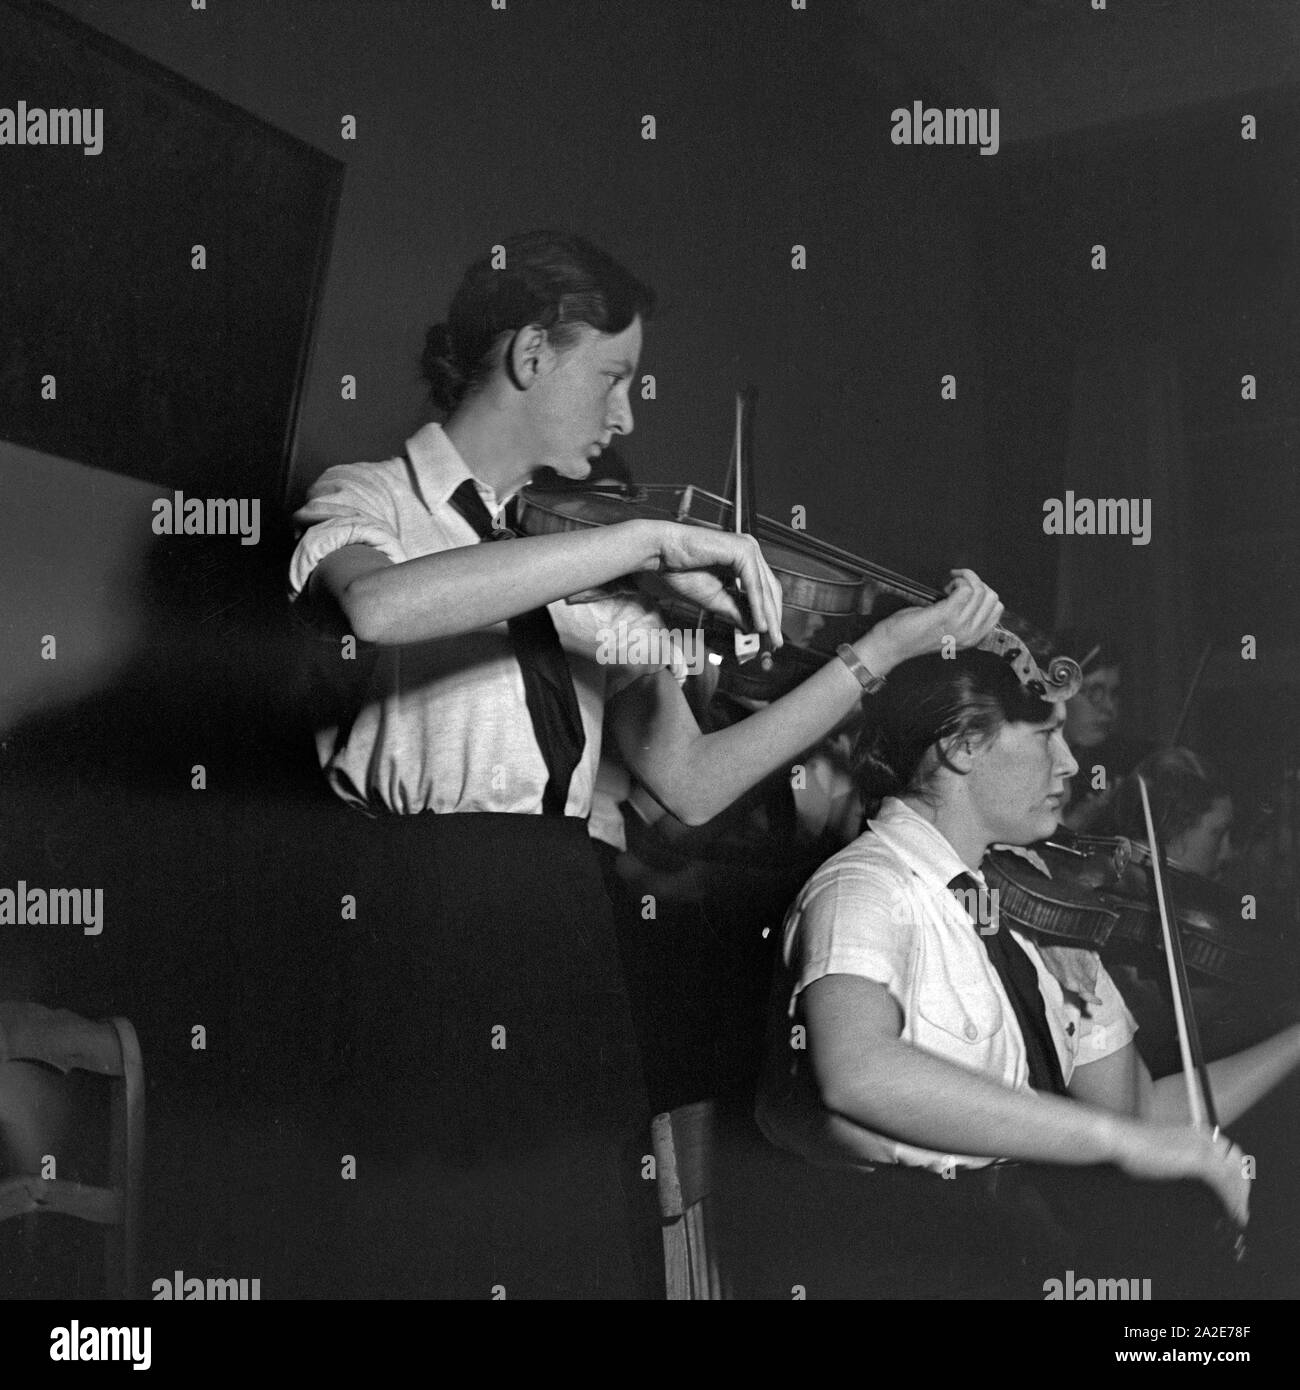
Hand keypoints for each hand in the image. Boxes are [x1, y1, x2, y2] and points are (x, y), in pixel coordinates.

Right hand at [645, 523, 783, 645]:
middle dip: (774, 618)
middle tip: (774, 643)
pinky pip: (754, 583)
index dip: (769, 614)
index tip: (770, 638)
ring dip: (769, 615)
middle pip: (770, 589)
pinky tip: (759, 623)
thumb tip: (754, 627)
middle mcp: (749, 550)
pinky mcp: (742, 549)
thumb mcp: (713, 599)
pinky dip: (757, 605)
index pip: (764, 589)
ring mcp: (747, 547)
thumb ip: (735, 611)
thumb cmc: (679, 571)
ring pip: (766, 587)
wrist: (659, 554)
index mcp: (743, 559)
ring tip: (768, 637)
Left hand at [864, 569, 1003, 668]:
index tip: (966, 590)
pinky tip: (944, 586)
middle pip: (992, 597)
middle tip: (956, 585)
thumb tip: (974, 595)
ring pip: (981, 590)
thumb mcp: (947, 631)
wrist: (892, 645)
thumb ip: (964, 620)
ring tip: (949, 585)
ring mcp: (959, 625)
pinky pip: (966, 589)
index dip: (983, 593)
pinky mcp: (945, 614)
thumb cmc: (913, 635)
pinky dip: (957, 580)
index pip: (997, 608)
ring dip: (965, 579)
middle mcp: (970, 633)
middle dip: (976, 583)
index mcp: (973, 638)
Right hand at [1111, 1120, 1250, 1227]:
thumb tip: (1199, 1180)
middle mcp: (1205, 1137)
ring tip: (1238, 1215)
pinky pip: (1224, 1182)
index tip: (1238, 1194)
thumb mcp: (1168, 1151)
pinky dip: (1231, 1199)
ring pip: (1233, 1175)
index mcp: (1199, 1133)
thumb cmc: (1135, 1147)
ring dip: (1239, 1197)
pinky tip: (1230, 1211)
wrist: (1121, 1140)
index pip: (1231, 1154)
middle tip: (1240, 1209)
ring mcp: (1202, 1147)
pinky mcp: (1197, 1159)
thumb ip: (1185, 1159)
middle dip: (1242, 1187)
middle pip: (1237, 1164)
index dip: (1238, 1176)